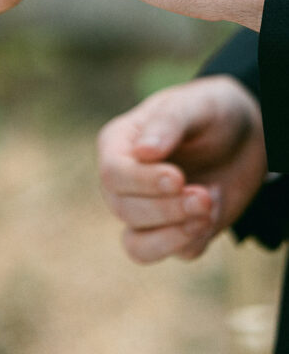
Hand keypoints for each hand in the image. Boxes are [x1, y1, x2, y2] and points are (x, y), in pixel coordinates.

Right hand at [97, 75, 266, 262]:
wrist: (244, 135)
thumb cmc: (210, 111)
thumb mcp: (193, 106)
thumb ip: (168, 124)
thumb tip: (142, 152)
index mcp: (117, 144)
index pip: (113, 174)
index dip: (143, 182)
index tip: (179, 178)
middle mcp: (124, 181)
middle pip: (125, 210)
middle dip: (168, 209)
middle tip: (204, 195)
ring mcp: (146, 210)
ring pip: (138, 245)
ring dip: (175, 235)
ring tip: (208, 210)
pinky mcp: (175, 232)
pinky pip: (177, 253)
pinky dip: (197, 238)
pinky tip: (214, 208)